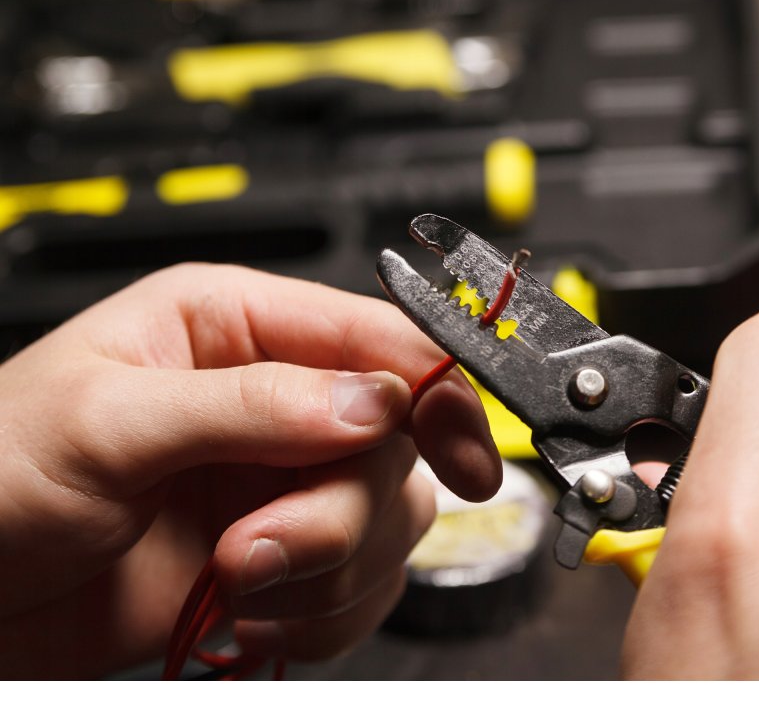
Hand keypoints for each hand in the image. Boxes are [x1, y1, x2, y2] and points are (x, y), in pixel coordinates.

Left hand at [0, 263, 499, 677]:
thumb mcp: (107, 421)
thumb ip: (248, 404)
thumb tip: (369, 402)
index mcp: (237, 329)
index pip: (379, 341)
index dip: (435, 392)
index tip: (466, 452)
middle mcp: (277, 402)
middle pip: (395, 447)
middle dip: (339, 513)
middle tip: (258, 548)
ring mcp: (285, 484)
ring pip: (389, 521)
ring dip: (326, 570)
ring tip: (234, 582)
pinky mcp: (284, 557)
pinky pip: (362, 585)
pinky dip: (325, 616)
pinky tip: (252, 615)